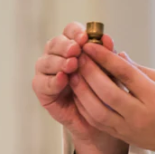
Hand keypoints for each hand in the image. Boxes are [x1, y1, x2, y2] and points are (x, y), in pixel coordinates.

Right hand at [31, 22, 128, 153]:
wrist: (105, 121)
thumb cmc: (109, 94)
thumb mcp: (112, 73)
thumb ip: (108, 56)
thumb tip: (107, 39)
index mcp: (75, 48)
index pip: (70, 32)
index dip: (75, 32)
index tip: (86, 36)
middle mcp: (58, 58)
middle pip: (55, 44)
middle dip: (65, 45)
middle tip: (77, 49)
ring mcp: (48, 74)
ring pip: (45, 61)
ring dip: (58, 61)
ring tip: (72, 64)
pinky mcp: (43, 92)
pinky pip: (42, 83)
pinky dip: (52, 80)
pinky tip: (63, 79)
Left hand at [70, 43, 154, 153]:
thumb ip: (142, 70)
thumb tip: (119, 56)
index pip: (126, 74)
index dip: (106, 58)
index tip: (92, 45)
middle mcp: (141, 114)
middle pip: (108, 91)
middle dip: (90, 72)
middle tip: (79, 57)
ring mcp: (130, 128)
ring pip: (97, 110)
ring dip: (82, 91)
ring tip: (74, 74)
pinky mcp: (123, 136)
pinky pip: (97, 122)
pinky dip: (85, 106)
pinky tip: (79, 93)